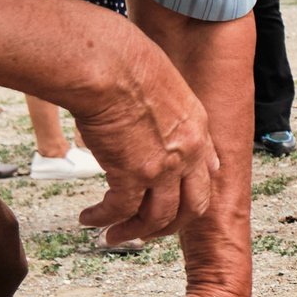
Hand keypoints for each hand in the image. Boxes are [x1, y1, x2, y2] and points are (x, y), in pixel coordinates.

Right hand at [66, 48, 220, 244]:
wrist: (109, 64)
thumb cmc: (125, 60)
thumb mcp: (162, 81)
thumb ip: (165, 104)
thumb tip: (148, 112)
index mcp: (197, 127)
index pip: (206, 172)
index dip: (191, 193)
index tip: (175, 203)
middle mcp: (188, 152)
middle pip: (191, 207)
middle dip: (168, 226)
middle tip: (147, 232)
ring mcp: (164, 167)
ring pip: (157, 218)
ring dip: (133, 231)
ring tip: (113, 236)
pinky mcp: (133, 174)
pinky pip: (121, 210)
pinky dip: (104, 219)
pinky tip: (89, 219)